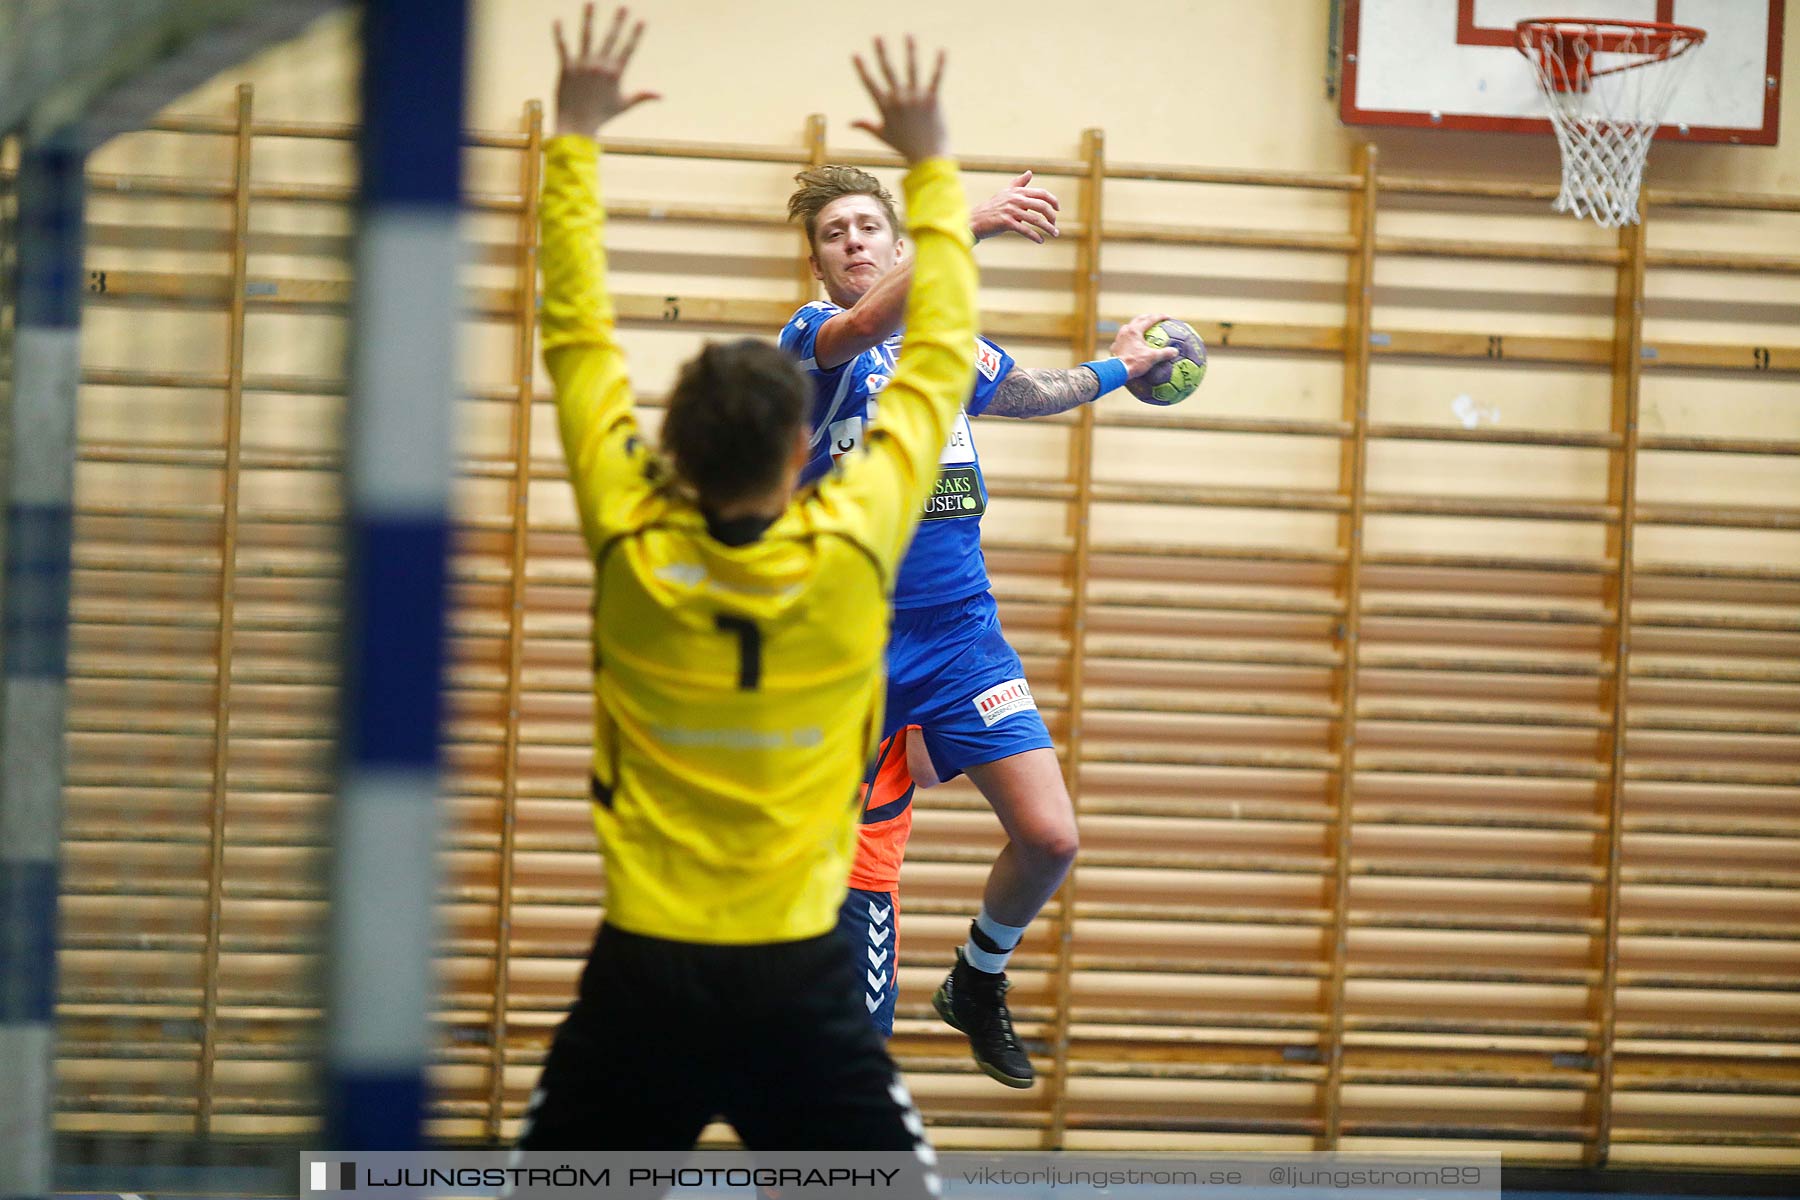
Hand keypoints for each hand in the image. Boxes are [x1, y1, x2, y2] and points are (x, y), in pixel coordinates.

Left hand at [553, 4, 659, 138]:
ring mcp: (583, 65)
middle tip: (624, 6)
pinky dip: (559, 34)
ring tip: (591, 2)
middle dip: (618, 21)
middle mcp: (600, 66)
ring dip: (589, 18)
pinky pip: (563, 47)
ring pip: (587, 37)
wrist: (577, 125)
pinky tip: (557, 20)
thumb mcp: (624, 105)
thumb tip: (662, 95)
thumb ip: (642, 96)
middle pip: (610, 38)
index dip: (636, 34)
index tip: (642, 20)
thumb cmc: (601, 116)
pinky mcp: (567, 68)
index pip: (628, 49)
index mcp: (615, 73)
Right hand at [850, 37, 947, 164]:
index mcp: (885, 107)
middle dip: (882, 52)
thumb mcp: (882, 135)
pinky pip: (936, 78)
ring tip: (909, 35)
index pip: (870, 84)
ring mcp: (916, 98)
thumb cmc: (904, 147)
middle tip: (877, 37)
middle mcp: (899, 99)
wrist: (928, 158)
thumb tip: (849, 123)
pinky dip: (940, 64)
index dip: (862, 69)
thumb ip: (866, 125)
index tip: (855, 54)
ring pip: (912, 69)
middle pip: (888, 71)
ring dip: (910, 51)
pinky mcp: (933, 100)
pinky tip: (942, 50)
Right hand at [971, 171, 1059, 242]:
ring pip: (1036, 220)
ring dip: (1048, 228)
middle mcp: (1016, 199)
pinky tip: (1040, 241)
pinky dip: (1035, 236)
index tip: (1057, 209)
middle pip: (1042, 206)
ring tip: (1055, 234)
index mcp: (1018, 191)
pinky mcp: (1006, 223)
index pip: (1041, 193)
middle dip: (1052, 216)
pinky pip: (1025, 230)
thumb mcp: (1006, 192)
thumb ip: (1019, 183)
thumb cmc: (993, 207)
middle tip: (1055, 225)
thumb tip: (1030, 172)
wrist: (975, 219)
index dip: (1053, 201)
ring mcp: (1011, 211)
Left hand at [1109, 312, 1180, 379]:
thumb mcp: (1152, 358)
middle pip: (1139, 319)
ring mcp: (1119, 337)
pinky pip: (1124, 337)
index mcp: (1135, 330)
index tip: (1168, 318)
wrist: (1116, 371)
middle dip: (1148, 317)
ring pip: (1130, 327)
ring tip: (1144, 328)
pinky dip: (1131, 337)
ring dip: (1138, 325)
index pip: (1150, 319)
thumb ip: (1164, 353)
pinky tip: (1134, 343)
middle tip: (1156, 319)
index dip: (1160, 317)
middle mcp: (1126, 330)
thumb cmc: (1134, 362)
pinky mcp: (1115, 345)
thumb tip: (1175, 351)